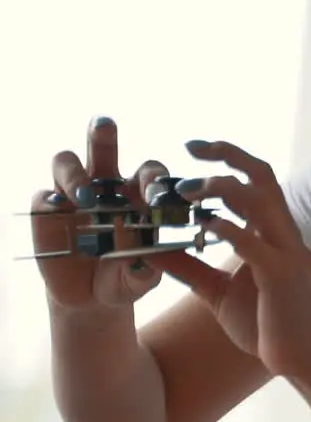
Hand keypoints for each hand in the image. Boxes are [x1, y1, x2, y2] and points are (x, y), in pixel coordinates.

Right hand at [31, 117, 172, 309]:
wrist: (93, 296)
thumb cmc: (127, 277)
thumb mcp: (142, 278)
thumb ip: (146, 270)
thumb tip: (145, 263)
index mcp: (138, 194)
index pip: (148, 173)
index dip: (153, 179)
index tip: (156, 196)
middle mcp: (105, 185)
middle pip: (102, 148)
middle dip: (102, 133)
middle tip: (106, 125)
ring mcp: (71, 194)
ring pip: (66, 162)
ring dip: (75, 175)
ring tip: (86, 198)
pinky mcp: (46, 210)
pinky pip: (43, 196)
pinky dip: (49, 200)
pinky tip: (58, 210)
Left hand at [167, 139, 310, 378]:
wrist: (299, 359)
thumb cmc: (266, 324)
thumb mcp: (217, 291)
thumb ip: (189, 267)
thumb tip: (150, 248)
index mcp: (269, 232)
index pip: (252, 180)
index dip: (224, 158)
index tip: (190, 150)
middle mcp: (281, 233)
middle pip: (262, 175)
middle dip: (227, 154)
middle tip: (189, 148)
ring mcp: (285, 252)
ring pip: (260, 199)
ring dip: (221, 187)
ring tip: (186, 191)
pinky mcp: (281, 275)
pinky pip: (255, 243)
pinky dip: (229, 228)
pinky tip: (203, 225)